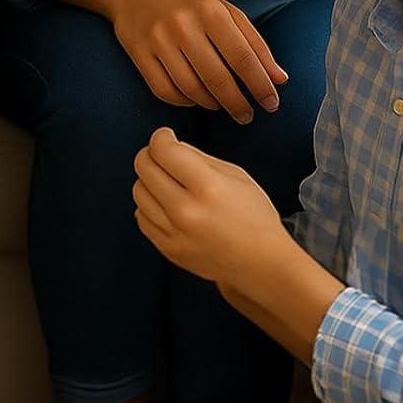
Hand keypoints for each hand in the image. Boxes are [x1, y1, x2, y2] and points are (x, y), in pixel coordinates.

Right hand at [98, 0, 286, 122]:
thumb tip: (279, 79)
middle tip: (247, 115)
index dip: (260, 86)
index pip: (243, 58)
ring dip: (212, 104)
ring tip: (221, 105)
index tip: (271, 104)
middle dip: (238, 104)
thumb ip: (253, 42)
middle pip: (219, 79)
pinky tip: (194, 98)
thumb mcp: (222, 9)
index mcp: (210, 11)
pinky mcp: (138, 53)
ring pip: (192, 89)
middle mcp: (184, 25)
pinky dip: (184, 102)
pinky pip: (165, 91)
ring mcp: (158, 40)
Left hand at [132, 127, 292, 285]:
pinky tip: (166, 205)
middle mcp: (188, 211)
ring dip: (148, 180)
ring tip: (167, 182)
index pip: (164, 150)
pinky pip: (141, 217)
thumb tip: (168, 145)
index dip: (161, 137)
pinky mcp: (170, 251)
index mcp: (208, 187)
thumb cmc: (254, 217)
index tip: (166, 137)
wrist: (263, 265)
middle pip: (144, 167)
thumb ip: (197, 157)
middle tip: (163, 156)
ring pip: (138, 191)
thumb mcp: (235, 175)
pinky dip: (150, 206)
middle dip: (151, 154)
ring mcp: (176, 234)